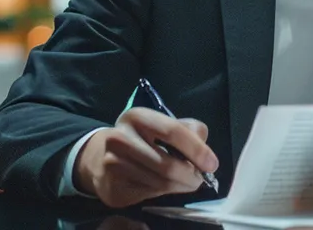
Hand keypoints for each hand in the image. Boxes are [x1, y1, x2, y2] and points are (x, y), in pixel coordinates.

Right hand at [75, 108, 219, 207]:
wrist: (100, 158)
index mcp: (137, 117)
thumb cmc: (142, 140)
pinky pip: (149, 194)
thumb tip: (204, 152)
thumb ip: (189, 131)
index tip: (211, 164)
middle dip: (191, 176)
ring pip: (160, 183)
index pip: (172, 131)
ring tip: (183, 182)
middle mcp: (120, 138)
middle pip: (167, 165)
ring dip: (180, 186)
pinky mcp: (113, 187)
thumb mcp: (163, 126)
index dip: (196, 149)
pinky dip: (163, 193)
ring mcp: (113, 164)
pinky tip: (162, 185)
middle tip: (199, 179)